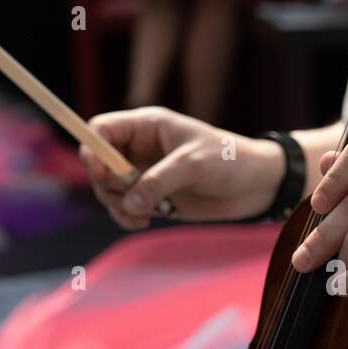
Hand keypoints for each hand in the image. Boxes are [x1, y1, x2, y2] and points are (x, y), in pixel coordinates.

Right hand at [78, 107, 283, 230]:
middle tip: (131, 196)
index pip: (101, 129)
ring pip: (110, 190)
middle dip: (107, 184)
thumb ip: (159, 182)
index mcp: (147, 126)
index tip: (102, 173)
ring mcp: (145, 174)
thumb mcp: (193, 165)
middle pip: (99, 164)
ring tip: (144, 214)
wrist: (255, 185)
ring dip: (117, 205)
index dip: (92, 149)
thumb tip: (128, 203)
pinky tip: (143, 222)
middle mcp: (140, 149)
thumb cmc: (228, 160)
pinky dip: (127, 217)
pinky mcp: (154, 198)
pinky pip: (125, 208)